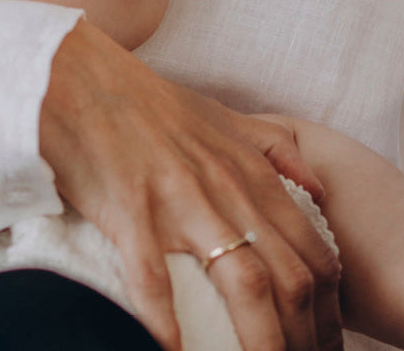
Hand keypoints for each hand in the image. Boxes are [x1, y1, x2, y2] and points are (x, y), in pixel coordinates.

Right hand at [41, 20, 343, 350]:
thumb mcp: (221, 116)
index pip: (313, 255)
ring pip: (242, 285)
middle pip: (289, 280)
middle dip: (303, 338)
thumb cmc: (144, 100)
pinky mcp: (131, 212)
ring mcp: (181, 203)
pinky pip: (155, 279)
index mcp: (252, 173)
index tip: (324, 346)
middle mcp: (228, 191)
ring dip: (257, 342)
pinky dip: (167, 325)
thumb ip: (272, 149)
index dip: (327, 312)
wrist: (75, 78)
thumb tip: (316, 187)